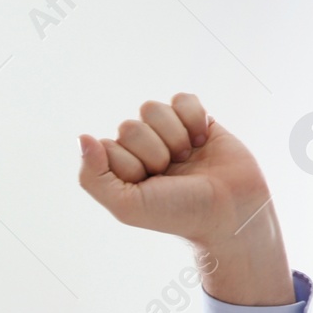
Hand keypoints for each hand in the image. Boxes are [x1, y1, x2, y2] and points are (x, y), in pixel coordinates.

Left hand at [77, 93, 270, 248]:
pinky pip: (182, 99)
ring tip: (187, 158)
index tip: (148, 184)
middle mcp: (141, 149)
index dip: (129, 165)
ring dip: (173, 136)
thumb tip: (83, 137)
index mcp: (120, 168)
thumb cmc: (177, 213)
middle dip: (153, 152)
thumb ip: (93, 177)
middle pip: (129, 126)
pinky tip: (202, 141)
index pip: (106, 146)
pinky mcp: (196, 120)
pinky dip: (194, 118)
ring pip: (151, 108)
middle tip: (171, 174)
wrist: (230, 211)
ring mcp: (168, 133)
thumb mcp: (126, 205)